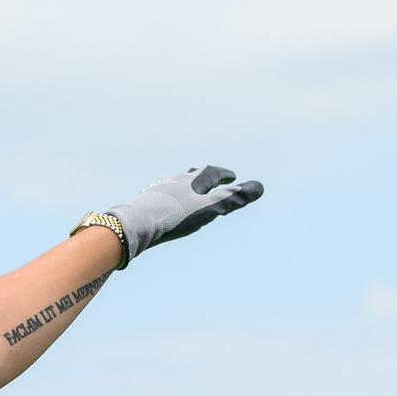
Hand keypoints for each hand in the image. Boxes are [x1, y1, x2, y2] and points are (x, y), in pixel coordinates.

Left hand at [105, 165, 263, 264]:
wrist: (137, 223)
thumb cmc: (175, 217)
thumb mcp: (209, 209)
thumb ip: (233, 199)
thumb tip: (260, 187)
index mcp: (194, 180)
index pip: (213, 172)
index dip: (224, 174)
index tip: (232, 177)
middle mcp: (176, 179)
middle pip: (194, 173)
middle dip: (206, 175)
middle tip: (213, 178)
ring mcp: (159, 188)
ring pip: (176, 181)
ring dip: (186, 183)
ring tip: (189, 188)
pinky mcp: (145, 200)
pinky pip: (161, 193)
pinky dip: (169, 194)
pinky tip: (165, 202)